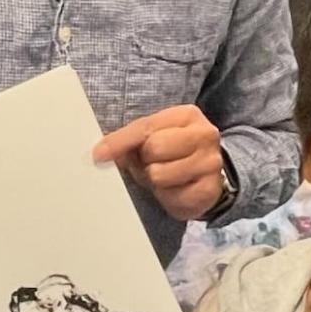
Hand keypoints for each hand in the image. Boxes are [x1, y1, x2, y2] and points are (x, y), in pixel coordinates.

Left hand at [93, 105, 224, 220]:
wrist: (203, 176)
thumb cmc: (172, 153)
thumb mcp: (151, 137)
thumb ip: (128, 139)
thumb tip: (100, 153)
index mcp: (187, 115)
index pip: (146, 127)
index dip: (119, 142)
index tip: (99, 154)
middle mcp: (205, 135)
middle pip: (154, 149)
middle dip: (146, 160)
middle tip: (152, 163)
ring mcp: (211, 163)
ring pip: (160, 175)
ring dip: (154, 180)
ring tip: (164, 176)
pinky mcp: (209, 189)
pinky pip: (172, 197)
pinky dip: (167, 196)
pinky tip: (175, 189)